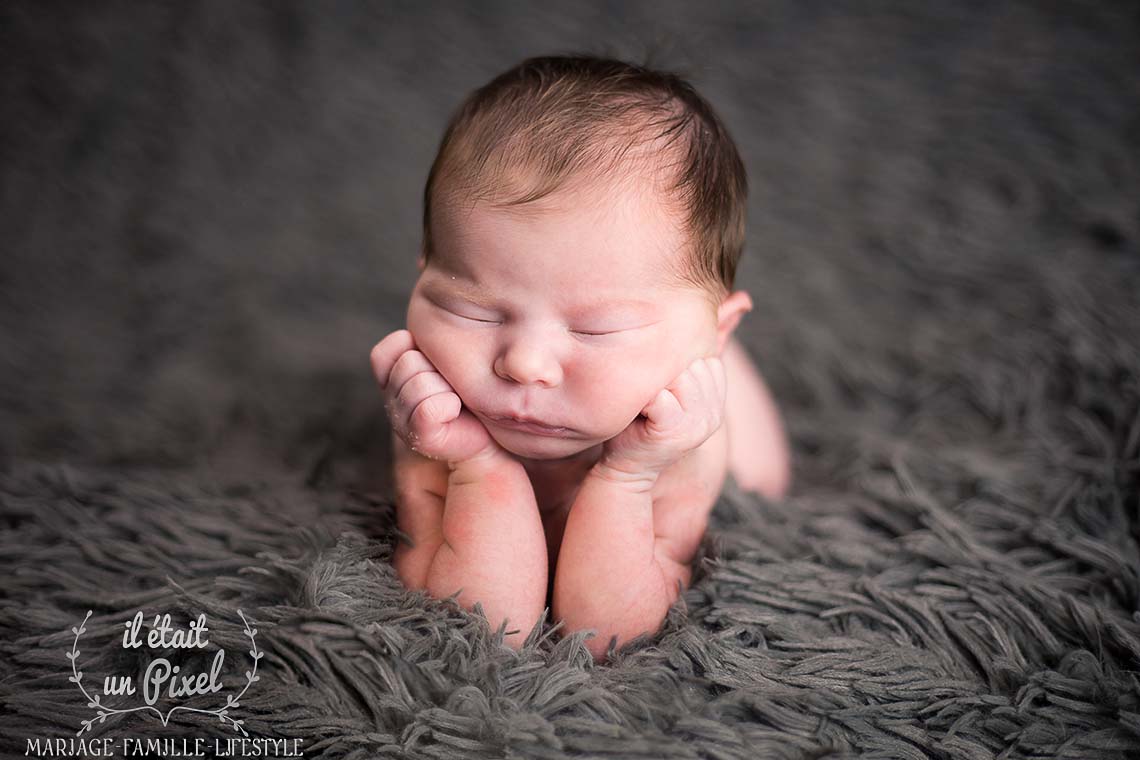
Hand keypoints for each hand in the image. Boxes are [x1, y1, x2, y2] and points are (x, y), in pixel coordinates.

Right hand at [370, 330, 498, 463]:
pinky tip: (455, 411)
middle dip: (438, 368)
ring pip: (420, 383)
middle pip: (408, 362)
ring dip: (447, 388)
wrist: (491, 428)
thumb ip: (432, 339)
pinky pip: (428, 409)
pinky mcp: (420, 437)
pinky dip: (448, 406)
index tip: (435, 362)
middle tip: (453, 384)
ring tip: (456, 398)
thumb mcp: (448, 354)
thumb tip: (422, 322)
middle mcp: (390, 400)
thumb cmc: (470, 387)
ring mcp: (400, 421)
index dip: (412, 348)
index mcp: (390, 378)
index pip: (383, 353)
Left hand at [597, 356, 726, 484]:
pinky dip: (642, 398)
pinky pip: (660, 396)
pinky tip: (636, 411)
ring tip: (642, 401)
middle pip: (693, 365)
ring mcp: (697, 424)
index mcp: (716, 403)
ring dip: (653, 382)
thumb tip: (727, 309)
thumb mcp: (668, 391)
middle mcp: (713, 414)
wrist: (626, 469)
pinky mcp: (674, 430)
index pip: (707, 360)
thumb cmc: (640, 423)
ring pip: (679, 376)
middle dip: (665, 370)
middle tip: (646, 393)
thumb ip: (686, 363)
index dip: (679, 363)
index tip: (660, 383)